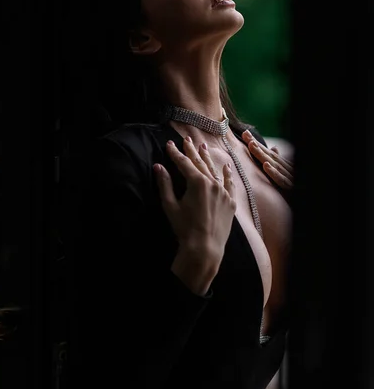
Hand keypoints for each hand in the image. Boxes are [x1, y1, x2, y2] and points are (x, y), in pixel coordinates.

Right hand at [153, 136, 236, 252]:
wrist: (205, 248)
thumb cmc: (184, 228)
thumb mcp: (170, 206)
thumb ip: (165, 184)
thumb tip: (158, 167)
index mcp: (196, 182)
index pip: (184, 163)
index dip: (175, 153)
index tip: (169, 144)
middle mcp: (212, 183)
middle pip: (199, 163)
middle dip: (191, 151)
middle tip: (186, 139)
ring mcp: (223, 192)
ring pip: (214, 170)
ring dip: (207, 158)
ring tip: (203, 147)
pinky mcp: (230, 202)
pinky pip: (229, 184)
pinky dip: (227, 174)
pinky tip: (226, 166)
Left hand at [242, 130, 292, 189]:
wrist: (307, 198)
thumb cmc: (296, 186)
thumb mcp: (287, 174)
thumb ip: (279, 162)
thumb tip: (274, 148)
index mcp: (284, 166)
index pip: (268, 153)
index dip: (257, 144)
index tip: (246, 134)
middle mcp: (286, 169)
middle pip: (270, 156)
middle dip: (257, 146)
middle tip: (246, 135)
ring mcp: (289, 177)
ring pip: (274, 164)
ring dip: (262, 155)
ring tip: (252, 145)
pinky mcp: (290, 188)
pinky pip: (281, 179)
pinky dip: (274, 172)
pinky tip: (266, 165)